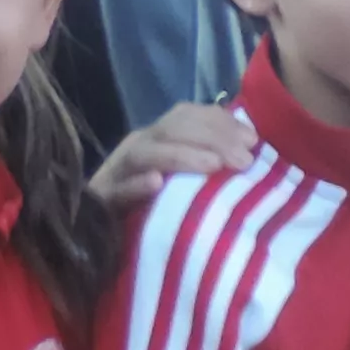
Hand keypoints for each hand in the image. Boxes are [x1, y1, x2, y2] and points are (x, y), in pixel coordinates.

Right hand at [91, 99, 259, 217]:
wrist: (96, 233)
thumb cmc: (153, 208)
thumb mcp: (186, 182)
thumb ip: (211, 163)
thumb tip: (250, 152)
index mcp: (158, 138)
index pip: (187, 116)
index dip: (220, 122)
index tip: (254, 139)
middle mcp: (138, 147)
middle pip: (171, 130)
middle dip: (211, 139)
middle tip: (244, 160)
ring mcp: (117, 171)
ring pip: (146, 153)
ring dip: (181, 156)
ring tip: (213, 166)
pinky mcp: (102, 200)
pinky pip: (117, 190)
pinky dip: (136, 185)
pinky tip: (157, 185)